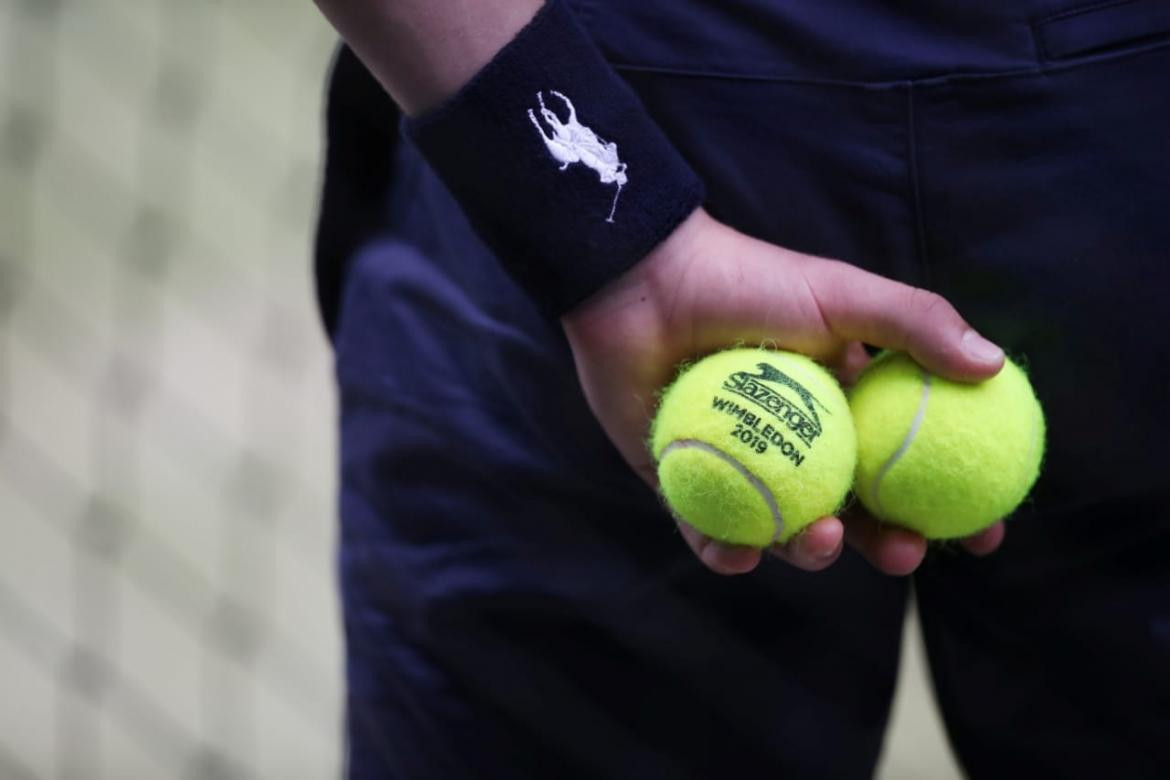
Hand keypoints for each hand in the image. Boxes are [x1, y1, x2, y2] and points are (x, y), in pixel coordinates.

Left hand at [561, 208, 1006, 575]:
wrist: (646, 280)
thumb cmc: (747, 280)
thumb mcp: (842, 294)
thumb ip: (915, 325)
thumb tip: (995, 367)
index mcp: (844, 406)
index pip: (909, 464)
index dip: (951, 503)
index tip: (983, 533)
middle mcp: (797, 443)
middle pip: (855, 513)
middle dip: (888, 544)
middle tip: (904, 551)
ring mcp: (742, 466)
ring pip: (787, 532)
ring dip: (812, 553)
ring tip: (822, 537)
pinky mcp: (684, 484)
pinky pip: (711, 533)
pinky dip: (728, 551)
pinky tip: (743, 552)